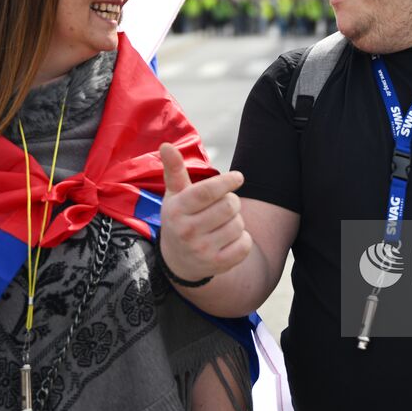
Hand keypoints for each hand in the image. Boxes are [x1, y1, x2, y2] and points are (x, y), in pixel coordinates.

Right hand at [158, 143, 250, 283]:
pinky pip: (245, 245)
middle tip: (224, 205)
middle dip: (232, 201)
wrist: (177, 261)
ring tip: (222, 223)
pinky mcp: (217, 265)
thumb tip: (166, 145)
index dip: (227, 182)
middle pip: (229, 206)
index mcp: (177, 210)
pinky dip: (243, 239)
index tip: (238, 178)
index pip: (208, 191)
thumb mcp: (174, 195)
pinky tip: (228, 239)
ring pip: (239, 224)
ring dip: (236, 221)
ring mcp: (202, 250)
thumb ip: (174, 169)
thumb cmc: (180, 218)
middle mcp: (187, 232)